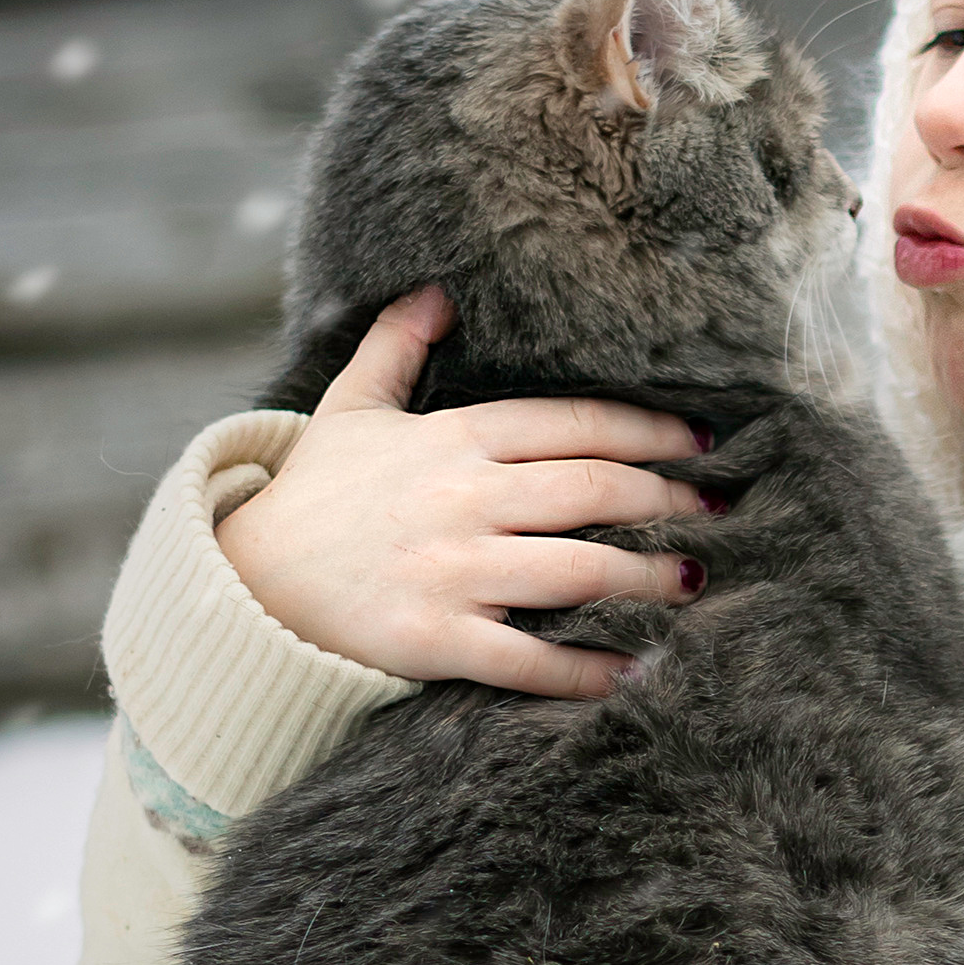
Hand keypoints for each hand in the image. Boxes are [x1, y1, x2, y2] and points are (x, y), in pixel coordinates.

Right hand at [217, 283, 714, 698]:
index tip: (701, 442)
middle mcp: (462, 499)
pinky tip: (637, 671)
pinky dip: (589, 669)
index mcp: (452, 440)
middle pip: (593, 490)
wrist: (242, 586)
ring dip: (649, 576)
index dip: (649, 430)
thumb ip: (394, 348)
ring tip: (694, 580)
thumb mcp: (347, 411)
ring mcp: (453, 570)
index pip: (573, 425)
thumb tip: (433, 293)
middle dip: (668, 499)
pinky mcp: (436, 639)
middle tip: (721, 511)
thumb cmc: (308, 501)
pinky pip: (531, 658)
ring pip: (579, 569)